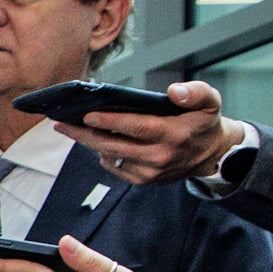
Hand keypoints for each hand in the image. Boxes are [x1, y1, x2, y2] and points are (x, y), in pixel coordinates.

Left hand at [53, 79, 244, 187]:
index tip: (87, 114)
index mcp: (174, 134)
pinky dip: (102, 154)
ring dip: (88, 143)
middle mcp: (160, 155)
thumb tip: (174, 92)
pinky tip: (92, 141)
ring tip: (69, 128)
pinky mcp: (144, 180)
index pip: (136, 127)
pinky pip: (116, 168)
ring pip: (111, 157)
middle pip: (114, 144)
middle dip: (85, 133)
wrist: (211, 154)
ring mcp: (151, 171)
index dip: (110, 121)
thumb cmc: (204, 122)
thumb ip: (195, 92)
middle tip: (61, 122)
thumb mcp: (210, 101)